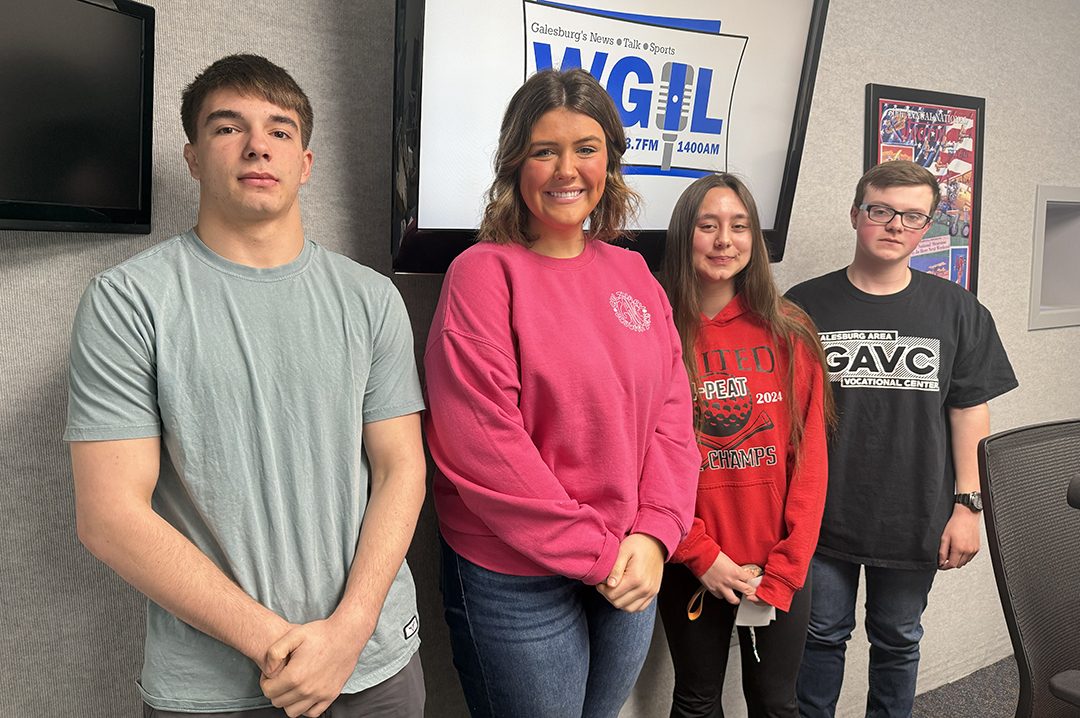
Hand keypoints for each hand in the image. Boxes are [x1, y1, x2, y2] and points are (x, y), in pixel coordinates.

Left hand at [259, 614, 373, 716]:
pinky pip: (312, 713)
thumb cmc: (321, 633)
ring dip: (288, 701)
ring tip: (292, 686)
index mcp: (295, 676)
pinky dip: (305, 707)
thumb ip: (274, 653)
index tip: (272, 672)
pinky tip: (305, 694)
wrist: (347, 634)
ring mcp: (320, 694)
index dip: (265, 681)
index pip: (268, 691)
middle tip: (281, 677)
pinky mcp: (331, 695)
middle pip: (278, 702)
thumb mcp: (293, 634)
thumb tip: (269, 672)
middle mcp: (307, 689)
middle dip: (275, 690)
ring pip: (293, 712)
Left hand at [596, 533, 664, 611]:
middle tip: (605, 585)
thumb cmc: (637, 544)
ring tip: (614, 589)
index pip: (612, 594)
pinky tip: (624, 593)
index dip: (602, 589)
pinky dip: (630, 604)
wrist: (655, 542)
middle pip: (619, 603)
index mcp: (636, 577)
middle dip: (608, 595)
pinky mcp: (654, 592)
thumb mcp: (623, 550)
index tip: (600, 581)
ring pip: (628, 608)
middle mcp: (645, 588)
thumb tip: (610, 584)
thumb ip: (615, 568)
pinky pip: (640, 607)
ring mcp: (651, 592)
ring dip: (618, 601)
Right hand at [699, 552, 755, 603]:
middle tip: (749, 592)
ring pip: (734, 600)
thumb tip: (741, 575)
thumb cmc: (713, 556)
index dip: (753, 583)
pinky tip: (722, 591)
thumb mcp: (729, 561)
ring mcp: (722, 587)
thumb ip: (736, 570)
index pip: (751, 581)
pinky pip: (720, 597)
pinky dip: (722, 595)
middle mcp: (730, 581)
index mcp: (736, 571)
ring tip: (736, 596)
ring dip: (736, 599)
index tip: (754, 584)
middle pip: (747, 591)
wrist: (701, 556)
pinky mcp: (713, 590)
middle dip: (750, 592)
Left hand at [938, 504, 980, 569]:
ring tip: (952, 551)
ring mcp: (974, 550)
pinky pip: (970, 557)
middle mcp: (968, 551)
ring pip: (965, 562)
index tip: (941, 565)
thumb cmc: (956, 523)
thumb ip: (942, 551)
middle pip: (958, 565)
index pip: (952, 565)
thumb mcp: (944, 537)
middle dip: (951, 563)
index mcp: (959, 549)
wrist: (967, 515)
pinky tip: (960, 549)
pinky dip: (964, 556)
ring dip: (958, 560)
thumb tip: (941, 561)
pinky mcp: (977, 548)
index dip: (945, 566)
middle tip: (945, 557)